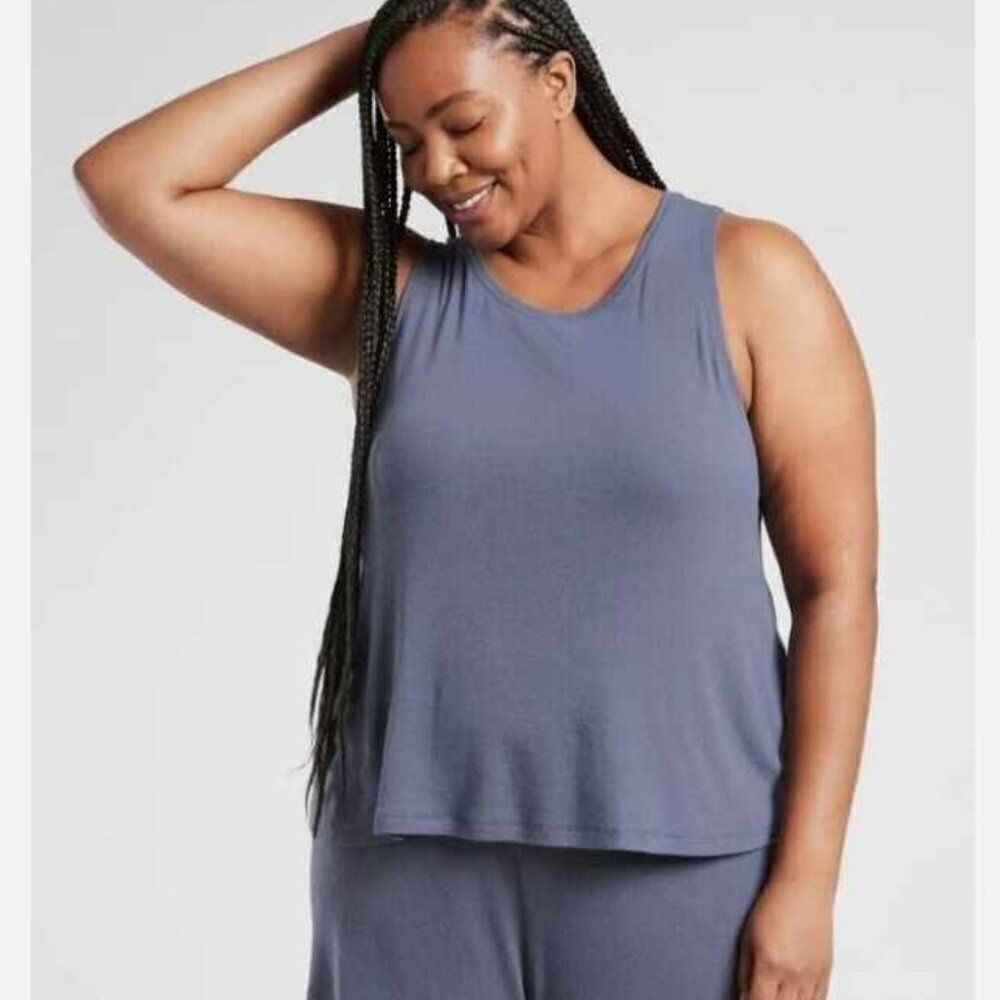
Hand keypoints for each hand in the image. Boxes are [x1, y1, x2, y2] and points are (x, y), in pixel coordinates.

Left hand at [734, 871, 833, 998]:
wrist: (804, 888)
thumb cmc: (773, 907)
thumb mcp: (748, 938)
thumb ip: (745, 972)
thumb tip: (742, 996)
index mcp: (769, 964)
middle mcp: (792, 974)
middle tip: (761, 995)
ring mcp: (812, 976)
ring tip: (777, 994)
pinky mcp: (826, 974)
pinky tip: (794, 997)